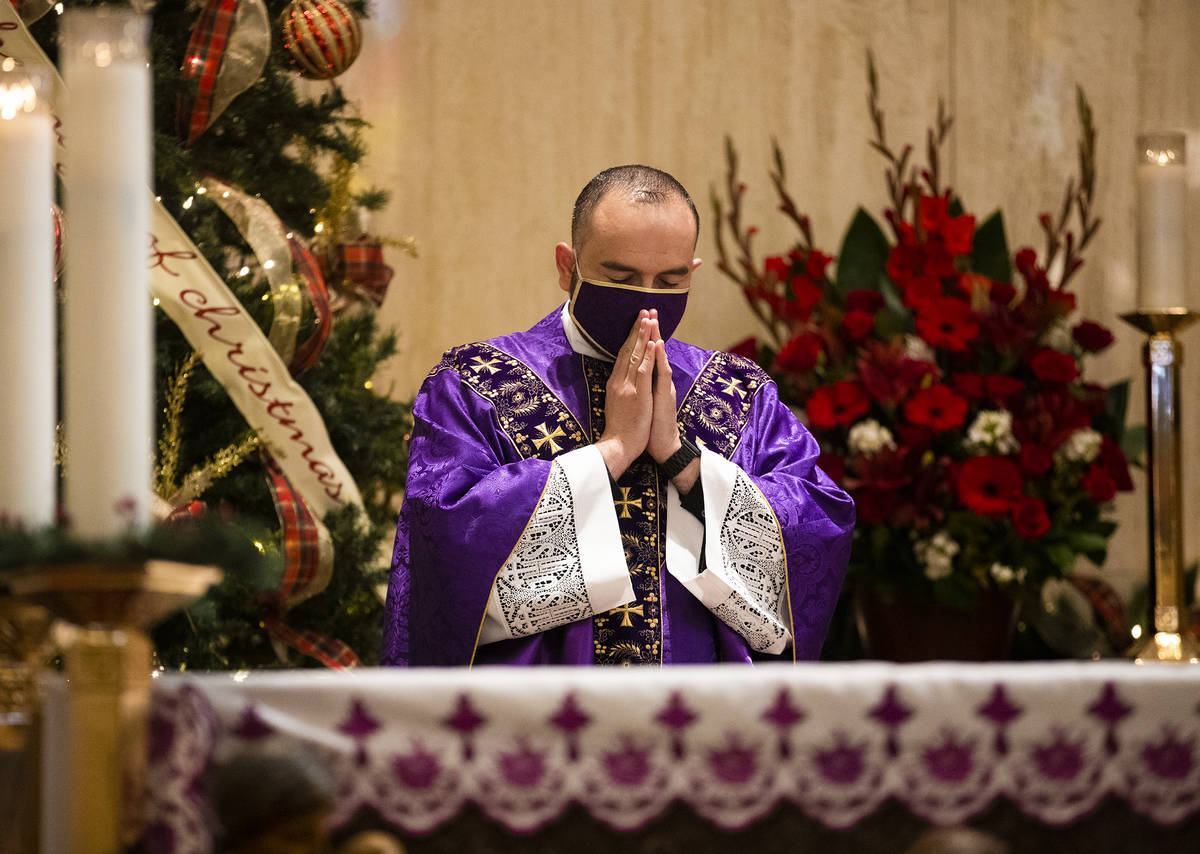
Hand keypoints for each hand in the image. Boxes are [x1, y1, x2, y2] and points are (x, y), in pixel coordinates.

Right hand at [595, 311, 654, 478]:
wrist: (617, 447)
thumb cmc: (619, 430)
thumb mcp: (616, 405)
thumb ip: (619, 390)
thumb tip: (620, 379)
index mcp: (615, 384)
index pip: (623, 355)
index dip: (631, 338)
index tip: (637, 322)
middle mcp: (620, 382)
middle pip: (629, 350)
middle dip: (637, 330)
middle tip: (643, 310)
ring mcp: (628, 387)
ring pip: (636, 356)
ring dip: (643, 336)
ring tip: (648, 318)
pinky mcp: (637, 395)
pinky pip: (644, 371)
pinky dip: (649, 355)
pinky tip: (653, 342)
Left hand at [647, 313, 680, 463]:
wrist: (663, 446)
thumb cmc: (651, 427)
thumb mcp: (645, 402)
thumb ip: (643, 386)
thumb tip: (635, 375)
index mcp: (652, 381)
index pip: (646, 355)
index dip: (644, 336)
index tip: (642, 318)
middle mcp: (659, 381)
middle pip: (654, 351)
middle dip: (651, 330)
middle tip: (649, 309)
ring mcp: (662, 387)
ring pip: (658, 357)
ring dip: (655, 337)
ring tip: (653, 319)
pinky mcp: (664, 396)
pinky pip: (661, 373)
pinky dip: (658, 358)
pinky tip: (657, 345)